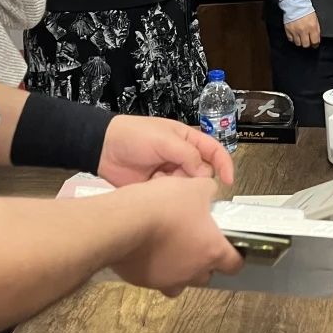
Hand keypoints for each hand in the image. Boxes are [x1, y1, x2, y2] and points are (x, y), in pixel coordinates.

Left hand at [97, 114, 234, 186]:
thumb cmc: (134, 136)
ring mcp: (170, 173)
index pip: (215, 151)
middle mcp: (182, 157)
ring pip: (188, 186)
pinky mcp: (157, 187)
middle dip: (195, 178)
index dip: (225, 164)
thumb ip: (188, 155)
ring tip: (160, 179)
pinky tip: (153, 186)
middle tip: (178, 176)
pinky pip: (172, 196)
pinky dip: (166, 194)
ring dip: (178, 186)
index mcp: (188, 140)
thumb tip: (205, 174)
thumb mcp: (165, 139)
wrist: (103, 148)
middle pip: (203, 173)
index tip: (229, 180)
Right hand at [109, 175, 243, 296]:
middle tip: (196, 242)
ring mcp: (167, 280)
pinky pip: (155, 279)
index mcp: (212, 251)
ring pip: (180, 281)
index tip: (229, 248)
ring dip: (179, 269)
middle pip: (207, 275)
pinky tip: (148, 248)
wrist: (122, 223)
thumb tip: (209, 191)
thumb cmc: (163, 208)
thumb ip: (208, 192)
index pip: (234, 264)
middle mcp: (192, 271)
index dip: (234, 256)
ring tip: (170, 247)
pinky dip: (154, 267)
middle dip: (204, 262)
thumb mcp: (194, 188)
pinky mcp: (144, 281)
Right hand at [285, 12, 320, 48]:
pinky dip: (293, 39)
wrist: (295, 4)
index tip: (315, 44)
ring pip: (298, 43)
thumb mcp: (315, 19)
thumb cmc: (306, 10)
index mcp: (312, 27)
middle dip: (308, 43)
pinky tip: (295, 35)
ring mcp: (295, 31)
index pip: (315, 41)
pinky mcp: (288, 30)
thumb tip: (316, 38)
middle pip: (306, 45)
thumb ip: (316, 29)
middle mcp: (303, 30)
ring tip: (301, 37)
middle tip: (308, 41)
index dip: (315, 44)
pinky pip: (291, 39)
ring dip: (300, 41)